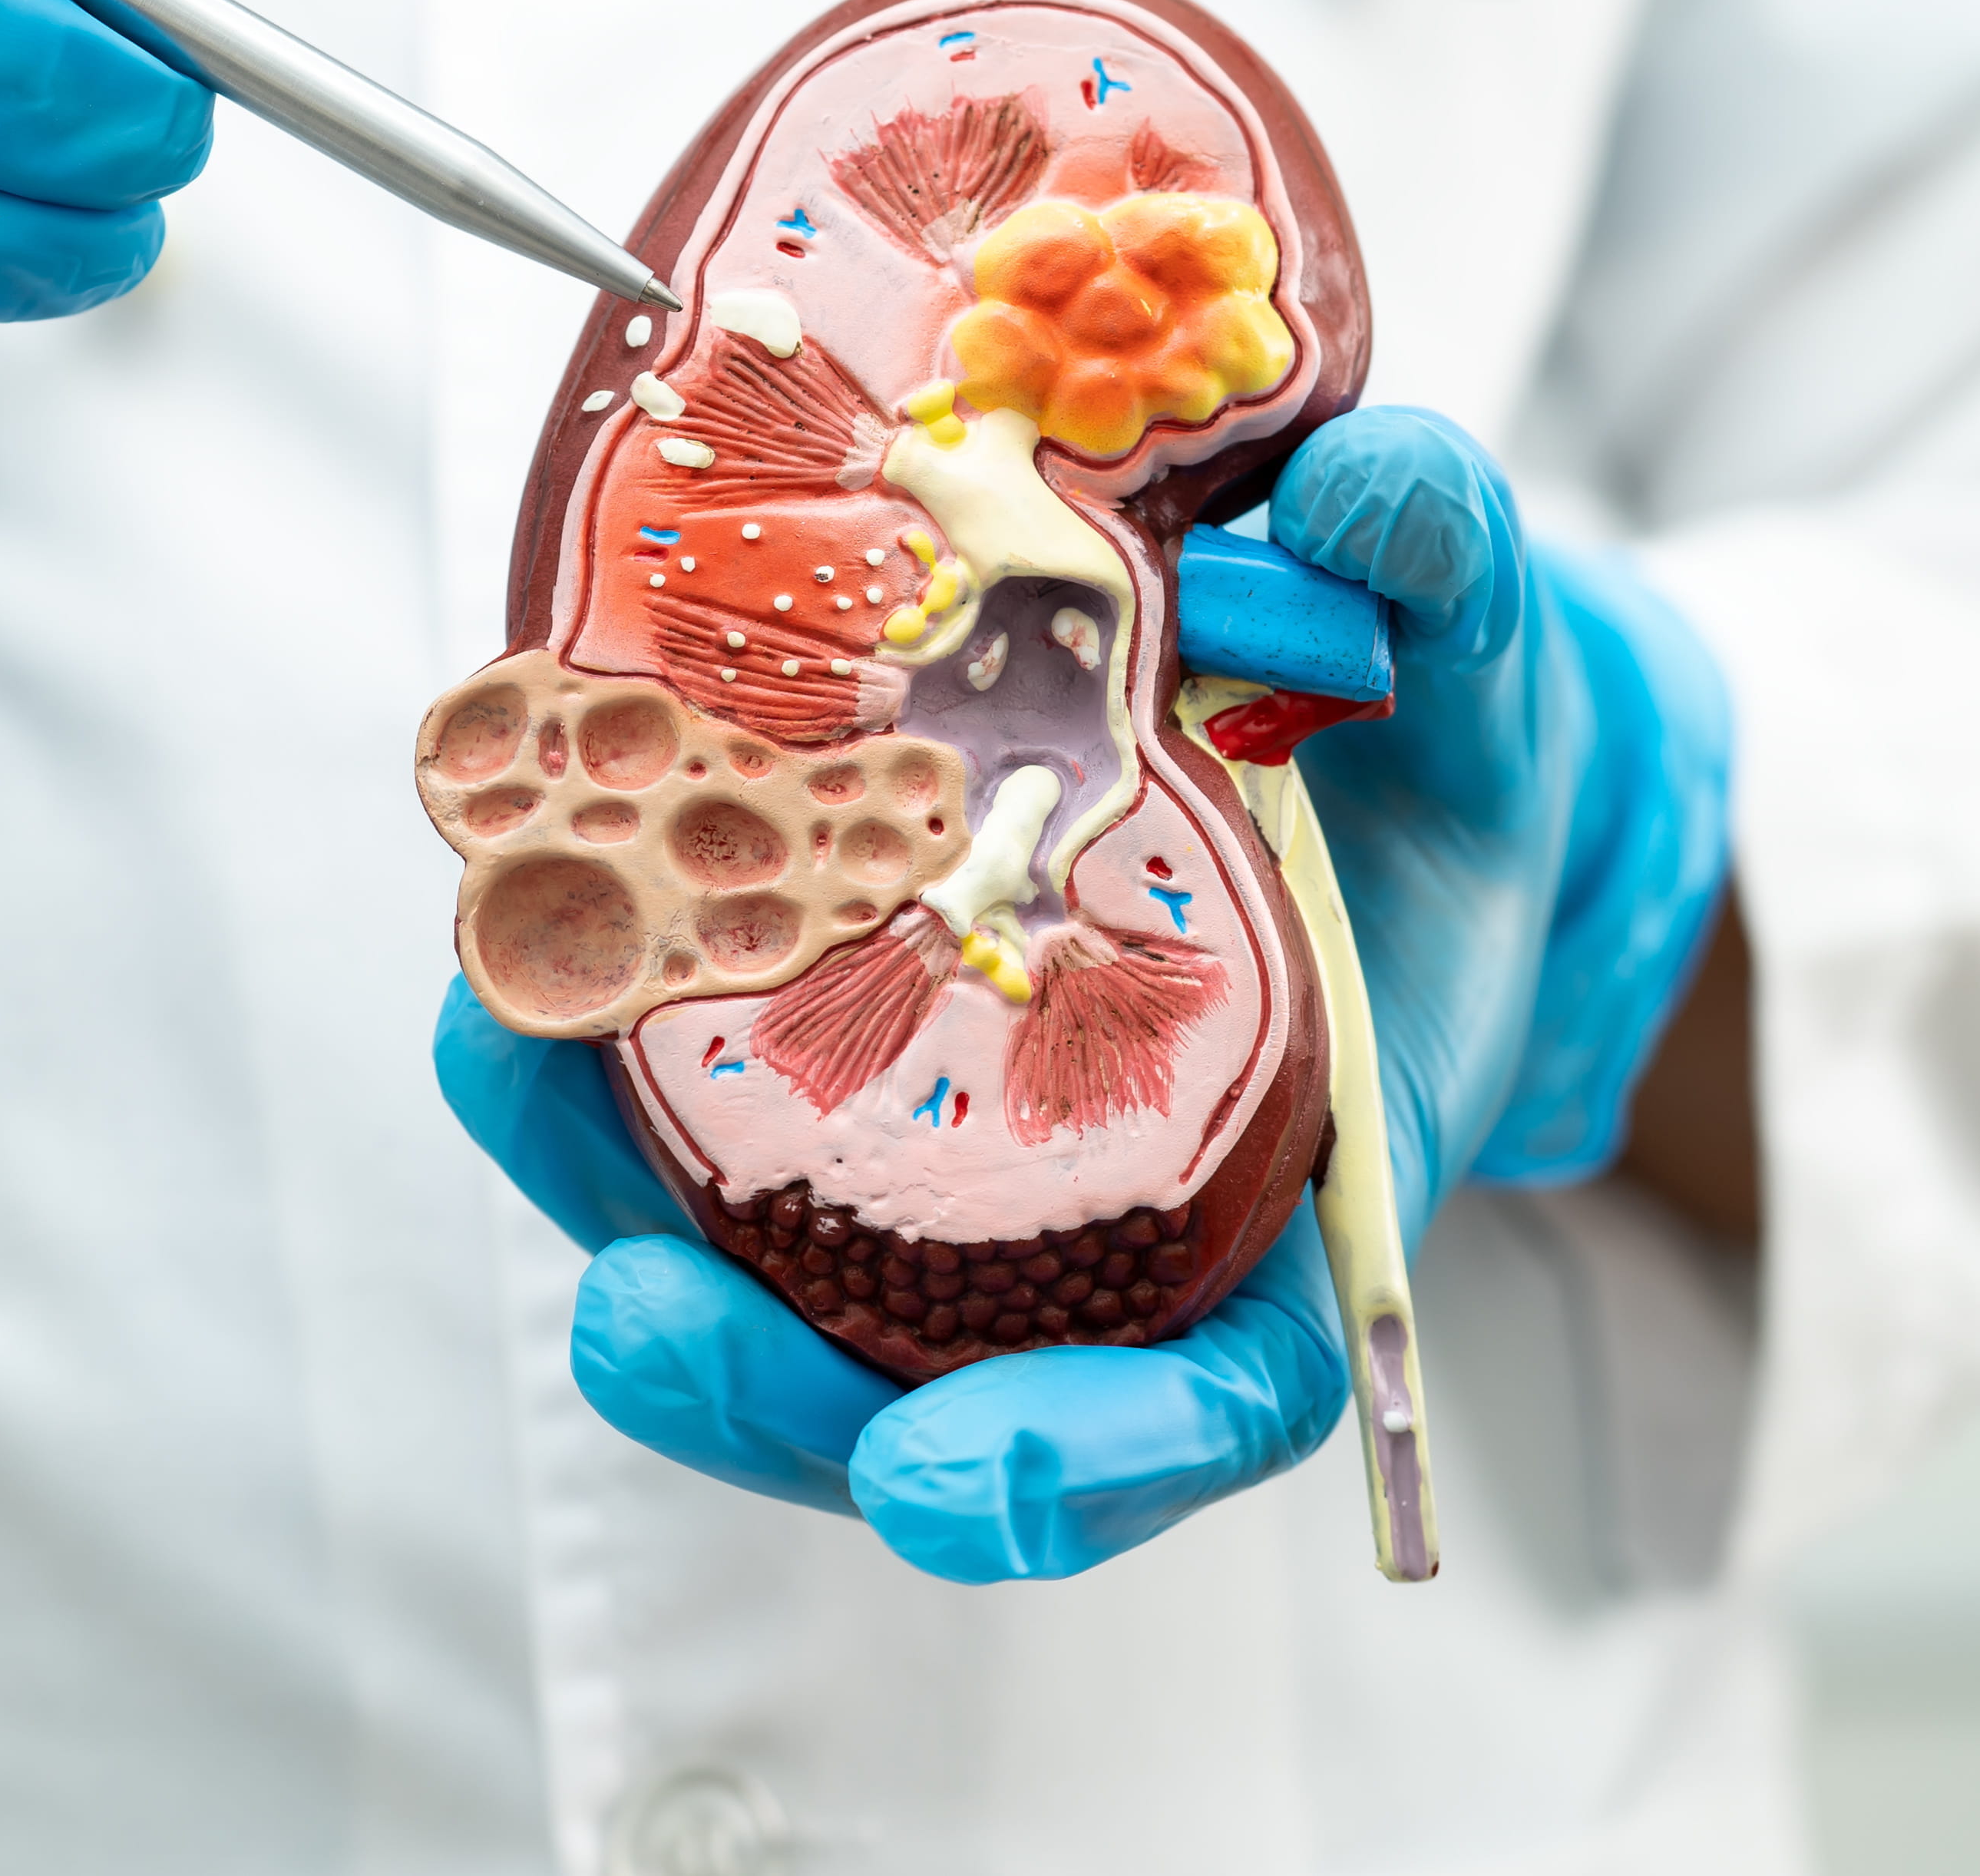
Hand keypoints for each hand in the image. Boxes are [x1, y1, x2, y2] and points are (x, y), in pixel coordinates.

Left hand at [439, 408, 1731, 1579]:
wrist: (1345, 724)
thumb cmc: (1430, 753)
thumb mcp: (1482, 666)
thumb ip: (1449, 576)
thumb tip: (1377, 496)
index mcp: (1292, 1186)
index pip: (1207, 1392)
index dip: (1088, 1459)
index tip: (950, 1484)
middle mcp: (1095, 1206)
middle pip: (917, 1381)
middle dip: (766, 1381)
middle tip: (637, 1318)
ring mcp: (940, 1137)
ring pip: (754, 1251)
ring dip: (607, 1190)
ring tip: (498, 1060)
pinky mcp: (817, 1036)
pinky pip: (684, 1086)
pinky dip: (586, 1034)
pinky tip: (502, 945)